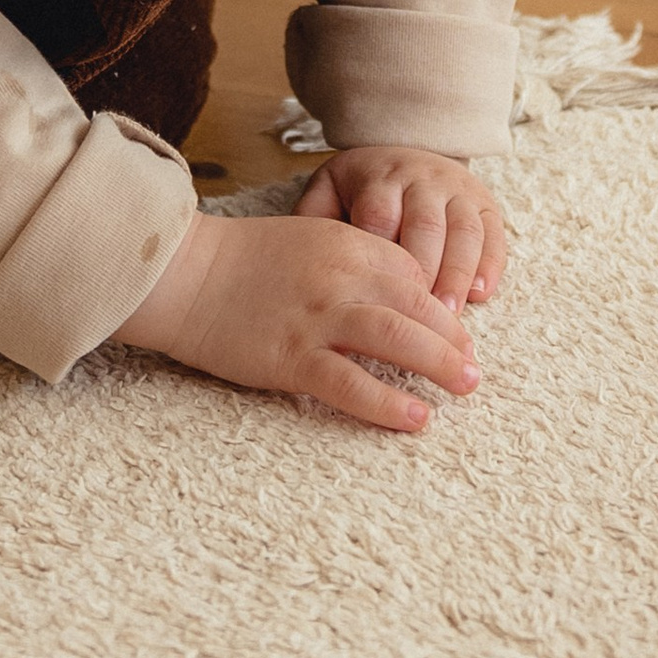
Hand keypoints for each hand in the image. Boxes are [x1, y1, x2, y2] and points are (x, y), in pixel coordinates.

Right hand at [111, 212, 479, 435]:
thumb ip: (354, 262)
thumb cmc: (242, 260)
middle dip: (454, 338)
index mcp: (347, 243)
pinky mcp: (291, 357)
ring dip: (440, 365)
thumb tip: (399, 298)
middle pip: (418, 306)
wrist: (183, 273)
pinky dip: (388, 403)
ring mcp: (317, 317)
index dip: (439, 306)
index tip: (453, 332)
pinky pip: (351, 383)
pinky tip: (415, 418)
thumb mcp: (309, 239)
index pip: (413, 273)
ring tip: (465, 387)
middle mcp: (340, 276)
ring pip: (396, 340)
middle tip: (474, 368)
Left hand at [295, 144, 508, 307]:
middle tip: (421, 317)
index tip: (375, 296)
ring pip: (464, 231)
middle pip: (426, 225)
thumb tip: (296, 259)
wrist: (404, 150)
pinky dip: (491, 263)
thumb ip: (314, 219)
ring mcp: (457, 190)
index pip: (381, 215)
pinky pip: (493, 232)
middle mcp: (422, 179)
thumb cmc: (359, 189)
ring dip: (458, 274)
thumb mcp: (329, 190)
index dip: (381, 256)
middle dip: (426, 271)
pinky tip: (482, 294)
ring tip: (451, 316)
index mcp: (379, 176)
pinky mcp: (484, 203)